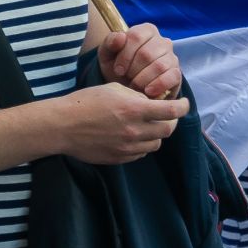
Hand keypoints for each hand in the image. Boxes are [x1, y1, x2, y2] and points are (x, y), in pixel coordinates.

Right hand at [48, 83, 188, 163]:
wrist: (63, 126)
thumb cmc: (86, 102)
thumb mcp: (114, 88)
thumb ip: (137, 97)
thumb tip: (152, 102)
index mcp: (135, 110)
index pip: (172, 111)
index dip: (183, 107)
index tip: (184, 103)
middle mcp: (134, 131)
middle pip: (168, 130)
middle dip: (171, 121)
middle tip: (167, 114)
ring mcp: (127, 147)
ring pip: (156, 143)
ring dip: (156, 133)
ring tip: (148, 124)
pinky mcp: (119, 159)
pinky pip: (140, 153)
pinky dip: (143, 144)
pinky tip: (134, 136)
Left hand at [100, 22, 179, 98]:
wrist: (129, 87)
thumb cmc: (119, 67)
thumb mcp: (108, 55)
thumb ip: (110, 43)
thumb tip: (121, 37)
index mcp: (146, 30)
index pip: (136, 36)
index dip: (125, 55)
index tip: (118, 70)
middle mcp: (162, 41)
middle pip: (146, 53)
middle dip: (133, 70)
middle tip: (126, 79)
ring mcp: (172, 57)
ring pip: (159, 66)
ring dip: (142, 80)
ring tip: (135, 86)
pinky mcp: (176, 73)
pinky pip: (171, 77)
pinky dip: (158, 85)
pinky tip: (148, 91)